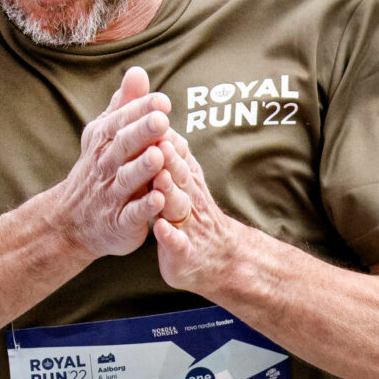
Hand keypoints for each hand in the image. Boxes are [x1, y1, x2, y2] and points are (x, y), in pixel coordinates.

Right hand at [49, 67, 176, 258]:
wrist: (72, 221)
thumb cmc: (99, 169)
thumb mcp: (106, 135)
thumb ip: (125, 106)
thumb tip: (138, 71)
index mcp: (105, 141)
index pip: (122, 122)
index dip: (140, 112)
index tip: (161, 100)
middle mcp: (106, 165)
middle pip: (124, 146)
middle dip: (142, 133)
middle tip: (161, 120)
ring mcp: (112, 195)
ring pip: (128, 179)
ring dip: (143, 168)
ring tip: (159, 155)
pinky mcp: (120, 222)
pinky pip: (132, 214)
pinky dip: (145, 207)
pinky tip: (159, 199)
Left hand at [148, 133, 247, 295]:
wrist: (221, 259)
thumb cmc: (195, 218)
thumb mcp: (186, 183)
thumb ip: (174, 157)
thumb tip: (163, 124)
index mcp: (186, 182)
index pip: (176, 156)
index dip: (167, 138)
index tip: (157, 119)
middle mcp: (190, 199)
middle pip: (179, 176)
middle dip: (170, 160)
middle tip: (160, 142)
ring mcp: (188, 226)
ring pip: (179, 206)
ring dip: (171, 192)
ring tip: (161, 179)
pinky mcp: (184, 252)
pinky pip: (177, 243)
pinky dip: (170, 236)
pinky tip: (161, 229)